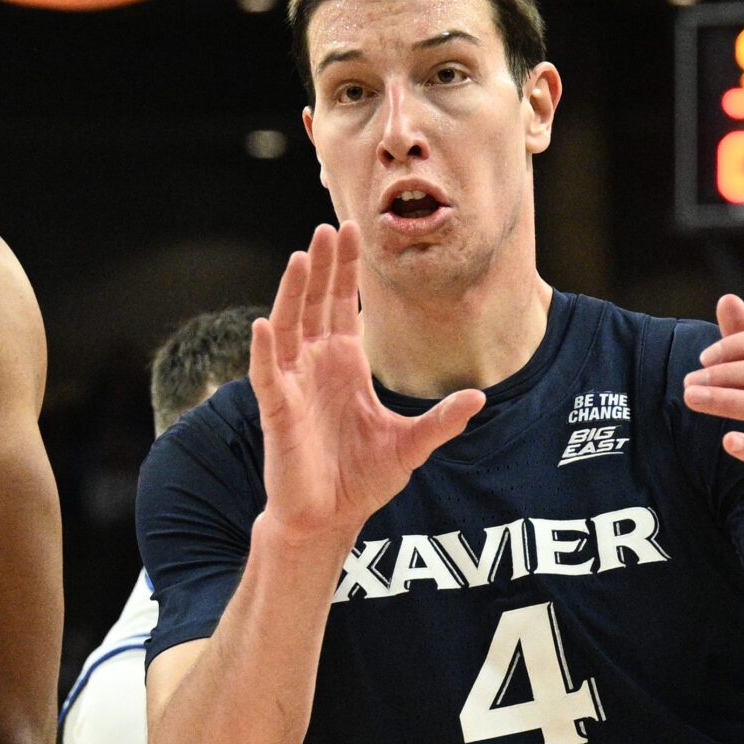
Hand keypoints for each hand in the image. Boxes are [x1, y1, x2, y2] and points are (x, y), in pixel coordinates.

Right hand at [250, 225, 482, 544]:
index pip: (343, 305)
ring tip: (302, 256)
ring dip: (292, 292)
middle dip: (324, 265)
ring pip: (288, 326)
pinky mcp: (277, 410)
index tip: (355, 231)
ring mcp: (294, 384)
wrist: (329, 519)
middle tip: (330, 224)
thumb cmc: (362, 480)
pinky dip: (263, 348)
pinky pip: (266, 373)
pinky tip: (265, 322)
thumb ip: (442, 420)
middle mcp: (317, 365)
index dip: (348, 270)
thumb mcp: (411, 445)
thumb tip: (479, 397)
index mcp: (346, 364)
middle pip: (316, 302)